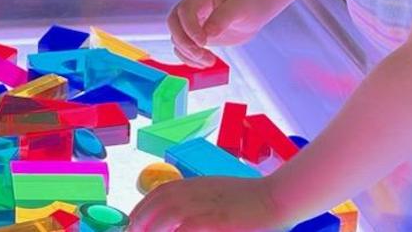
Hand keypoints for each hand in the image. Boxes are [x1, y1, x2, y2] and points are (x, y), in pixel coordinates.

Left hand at [129, 175, 282, 231]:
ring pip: (162, 220)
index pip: (157, 195)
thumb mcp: (219, 194)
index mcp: (194, 184)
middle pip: (154, 207)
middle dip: (139, 223)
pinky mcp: (209, 222)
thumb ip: (198, 202)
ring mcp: (200, 207)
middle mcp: (192, 192)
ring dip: (150, 230)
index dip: (141, 210)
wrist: (277, 197)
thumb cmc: (252, 200)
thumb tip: (179, 220)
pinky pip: (181, 231)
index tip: (134, 223)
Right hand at [167, 0, 272, 67]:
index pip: (185, 10)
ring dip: (189, 53)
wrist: (253, 12)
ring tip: (210, 61)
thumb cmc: (247, 5)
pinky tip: (205, 63)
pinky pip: (183, 49)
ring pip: (177, 38)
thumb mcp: (239, 8)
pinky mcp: (194, 37)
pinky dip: (190, 59)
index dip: (190, 27)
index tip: (203, 42)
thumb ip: (223, 18)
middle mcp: (191, 7)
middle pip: (173, 23)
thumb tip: (208, 33)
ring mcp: (191, 22)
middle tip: (201, 54)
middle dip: (184, 42)